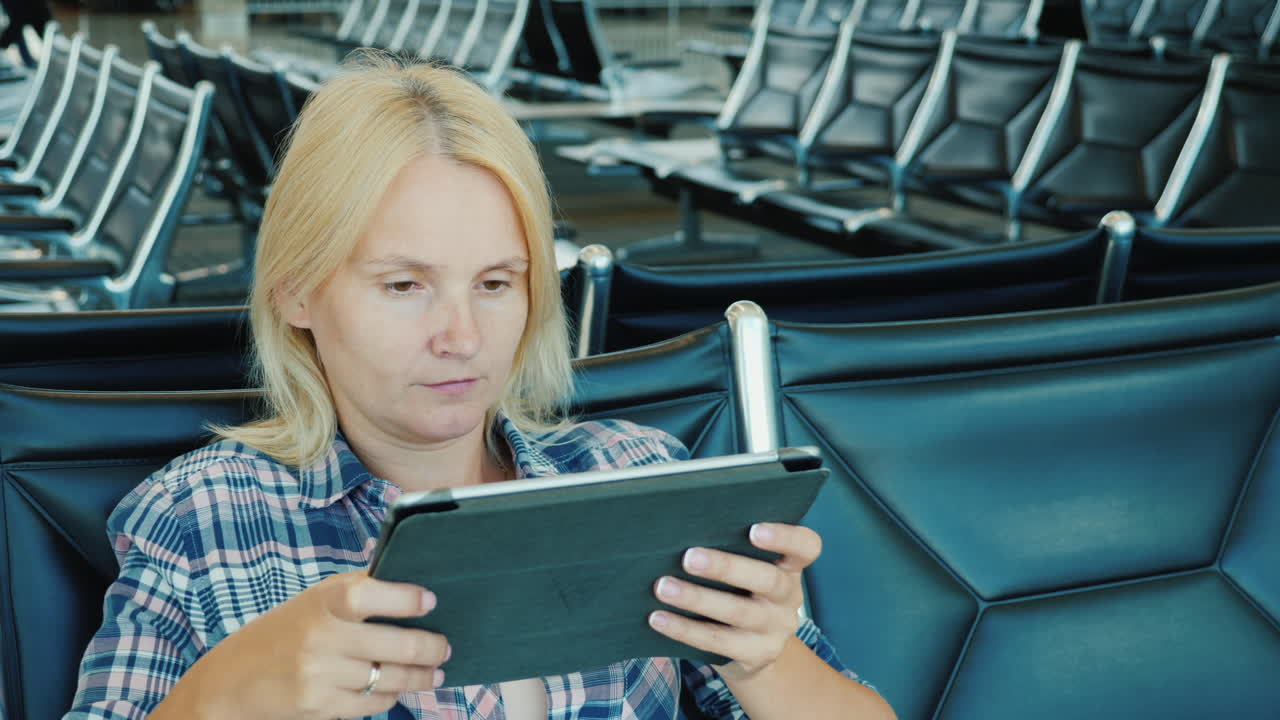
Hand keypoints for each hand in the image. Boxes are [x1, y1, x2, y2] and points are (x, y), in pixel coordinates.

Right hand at [163, 571, 449, 719]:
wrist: (230, 682)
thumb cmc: (285, 630)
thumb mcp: (315, 599)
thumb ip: (357, 590)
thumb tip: (413, 582)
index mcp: (322, 602)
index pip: (367, 595)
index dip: (404, 598)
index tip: (431, 600)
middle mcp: (320, 637)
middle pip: (395, 646)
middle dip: (431, 648)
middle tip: (446, 646)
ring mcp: (320, 675)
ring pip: (390, 679)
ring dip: (420, 677)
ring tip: (436, 672)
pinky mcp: (319, 706)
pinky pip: (373, 703)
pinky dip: (392, 696)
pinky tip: (400, 688)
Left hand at [648, 522, 820, 681]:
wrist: (755, 653)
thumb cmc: (741, 592)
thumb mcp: (749, 571)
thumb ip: (731, 549)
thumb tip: (679, 528)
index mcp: (790, 567)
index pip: (805, 547)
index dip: (785, 537)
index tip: (754, 529)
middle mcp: (788, 598)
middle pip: (767, 580)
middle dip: (727, 567)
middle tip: (689, 557)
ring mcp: (774, 630)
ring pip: (738, 613)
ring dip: (697, 599)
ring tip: (663, 587)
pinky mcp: (754, 655)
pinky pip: (717, 642)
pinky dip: (684, 629)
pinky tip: (658, 617)